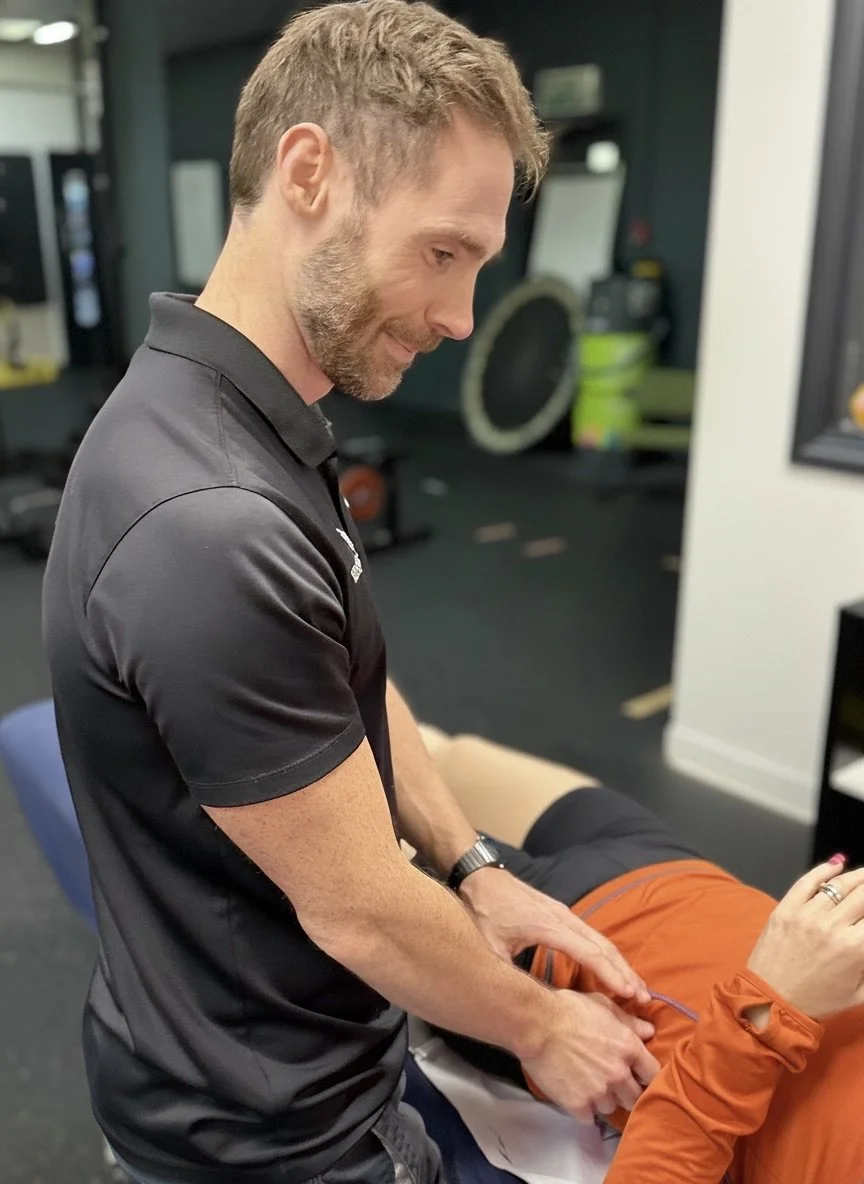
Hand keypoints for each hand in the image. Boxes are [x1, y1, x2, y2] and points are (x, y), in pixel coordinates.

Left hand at [460, 867, 650, 1004]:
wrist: (480, 877)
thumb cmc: (484, 911)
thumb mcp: (489, 946)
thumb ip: (505, 972)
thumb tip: (517, 1003)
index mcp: (547, 925)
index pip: (588, 952)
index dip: (609, 974)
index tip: (628, 993)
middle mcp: (562, 917)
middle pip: (602, 945)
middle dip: (625, 971)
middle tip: (644, 998)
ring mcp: (563, 913)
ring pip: (599, 939)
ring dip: (619, 963)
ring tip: (636, 987)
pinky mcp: (560, 913)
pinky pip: (590, 934)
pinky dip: (606, 953)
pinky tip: (612, 968)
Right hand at [521, 990, 659, 1122]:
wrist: (536, 1024)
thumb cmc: (570, 1009)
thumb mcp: (603, 1006)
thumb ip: (629, 1021)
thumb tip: (650, 1030)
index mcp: (628, 1048)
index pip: (653, 1074)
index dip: (646, 1075)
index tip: (637, 1074)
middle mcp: (618, 1074)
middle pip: (635, 1097)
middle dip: (626, 1091)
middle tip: (612, 1082)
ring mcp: (598, 1092)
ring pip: (611, 1108)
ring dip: (603, 1099)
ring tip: (589, 1086)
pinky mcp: (577, 1104)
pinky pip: (589, 1118)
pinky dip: (584, 1109)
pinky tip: (576, 1095)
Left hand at [747, 858, 863, 1019]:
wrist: (772, 1002)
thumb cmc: (818, 1000)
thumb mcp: (860, 993)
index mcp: (854, 948)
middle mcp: (832, 926)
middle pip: (863, 894)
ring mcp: (806, 915)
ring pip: (838, 885)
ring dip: (857, 877)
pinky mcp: (785, 909)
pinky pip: (807, 882)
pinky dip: (823, 871)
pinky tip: (837, 864)